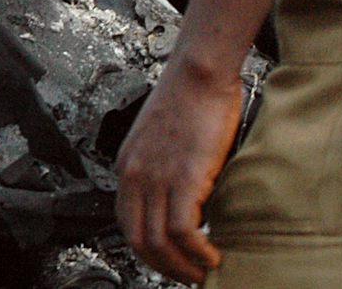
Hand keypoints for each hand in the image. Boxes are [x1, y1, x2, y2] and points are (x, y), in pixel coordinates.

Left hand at [116, 52, 244, 283]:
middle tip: (192, 277)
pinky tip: (215, 255)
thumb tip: (186, 201)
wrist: (198, 72)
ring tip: (207, 273)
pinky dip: (198, 252)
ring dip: (184, 268)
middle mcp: (135, 175)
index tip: (174, 263)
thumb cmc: (189, 100)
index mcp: (128, 167)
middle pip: (137, 241)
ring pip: (158, 243)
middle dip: (165, 268)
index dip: (150, 252)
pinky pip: (183, 230)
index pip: (126, 224)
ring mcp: (156, 176)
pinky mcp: (184, 175)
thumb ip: (165, 170)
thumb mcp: (164, 141)